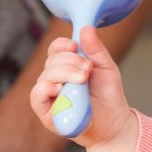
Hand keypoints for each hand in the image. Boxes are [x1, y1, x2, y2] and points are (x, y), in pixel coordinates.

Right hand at [28, 27, 133, 149]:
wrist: (114, 124)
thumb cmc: (109, 97)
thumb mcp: (107, 68)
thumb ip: (96, 49)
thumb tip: (85, 28)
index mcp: (66, 66)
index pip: (55, 49)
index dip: (62, 45)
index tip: (75, 46)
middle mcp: (55, 79)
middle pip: (51, 60)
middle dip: (70, 61)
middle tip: (87, 70)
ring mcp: (49, 96)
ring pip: (45, 76)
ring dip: (64, 73)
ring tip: (82, 80)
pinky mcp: (46, 113)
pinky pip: (37, 96)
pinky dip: (46, 89)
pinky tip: (59, 88)